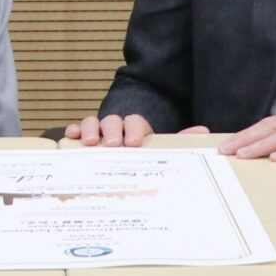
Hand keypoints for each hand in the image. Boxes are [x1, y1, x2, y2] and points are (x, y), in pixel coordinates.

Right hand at [66, 115, 208, 146]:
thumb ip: (180, 141)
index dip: (134, 130)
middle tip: (113, 145)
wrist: (126, 155)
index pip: (135, 122)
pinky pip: (76, 130)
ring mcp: (97, 132)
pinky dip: (73, 130)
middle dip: (112, 131)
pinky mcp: (82, 138)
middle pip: (112, 121)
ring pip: (92, 122)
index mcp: (135, 128)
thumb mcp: (160, 148)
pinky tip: (71, 136)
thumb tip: (204, 131)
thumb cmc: (142, 155)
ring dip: (91, 129)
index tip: (134, 142)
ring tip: (92, 143)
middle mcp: (116, 127)